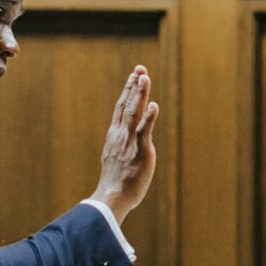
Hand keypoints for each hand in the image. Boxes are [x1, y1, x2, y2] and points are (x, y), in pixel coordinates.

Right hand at [91, 66, 158, 223]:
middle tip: (140, 68)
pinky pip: (144, 131)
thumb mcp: (116, 158)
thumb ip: (122, 146)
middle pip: (126, 104)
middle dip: (134, 85)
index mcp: (114, 135)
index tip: (134, 75)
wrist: (111, 197)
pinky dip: (149, 118)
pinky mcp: (140, 151)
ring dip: (139, 94)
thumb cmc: (115, 183)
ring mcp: (129, 142)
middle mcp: (120, 135)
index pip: (120, 107)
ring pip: (134, 112)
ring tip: (144, 77)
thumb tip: (127, 142)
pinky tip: (154, 105)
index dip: (127, 90)